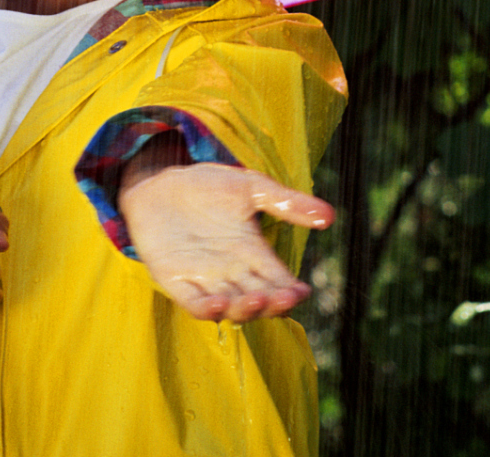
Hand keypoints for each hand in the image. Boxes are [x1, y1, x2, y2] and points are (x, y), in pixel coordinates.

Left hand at [118, 157, 332, 323]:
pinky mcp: (174, 279)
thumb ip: (286, 202)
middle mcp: (233, 273)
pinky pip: (192, 302)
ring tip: (255, 301)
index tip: (301, 291)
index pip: (279, 282)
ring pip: (230, 306)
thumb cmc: (208, 186)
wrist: (160, 179)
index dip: (291, 291)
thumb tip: (329, 216)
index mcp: (254, 254)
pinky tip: (218, 304)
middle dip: (272, 304)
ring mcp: (204, 279)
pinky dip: (206, 308)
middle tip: (283, 298)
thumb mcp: (251, 187)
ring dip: (243, 309)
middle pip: (259, 300)